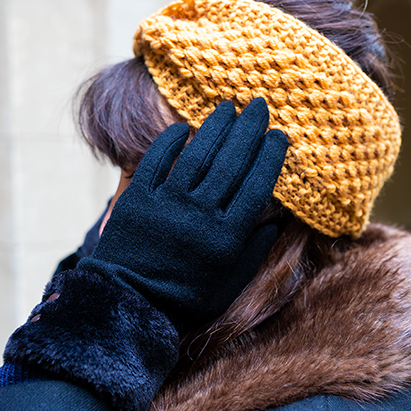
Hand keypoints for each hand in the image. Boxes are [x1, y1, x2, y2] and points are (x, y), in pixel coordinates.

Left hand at [79, 98, 288, 331]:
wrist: (131, 304)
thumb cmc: (186, 300)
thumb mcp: (228, 285)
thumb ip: (253, 252)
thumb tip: (275, 222)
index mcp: (227, 237)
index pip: (256, 187)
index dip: (270, 157)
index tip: (279, 136)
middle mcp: (200, 215)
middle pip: (231, 162)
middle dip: (249, 130)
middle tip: (259, 106)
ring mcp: (167, 204)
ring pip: (198, 155)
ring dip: (215, 127)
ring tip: (229, 106)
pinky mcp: (138, 200)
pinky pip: (156, 161)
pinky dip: (170, 141)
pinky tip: (184, 126)